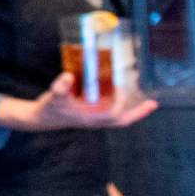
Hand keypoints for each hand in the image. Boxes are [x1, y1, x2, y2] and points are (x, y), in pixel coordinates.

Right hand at [0, 74, 157, 132]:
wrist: (42, 118)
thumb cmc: (49, 108)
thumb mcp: (53, 96)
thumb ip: (60, 87)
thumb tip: (68, 75)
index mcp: (89, 118)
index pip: (112, 115)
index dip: (120, 104)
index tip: (121, 88)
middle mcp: (95, 119)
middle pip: (121, 120)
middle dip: (137, 113)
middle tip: (152, 104)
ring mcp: (95, 117)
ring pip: (118, 116)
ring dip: (131, 108)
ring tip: (144, 98)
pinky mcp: (92, 113)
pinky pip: (112, 110)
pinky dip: (119, 103)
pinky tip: (121, 91)